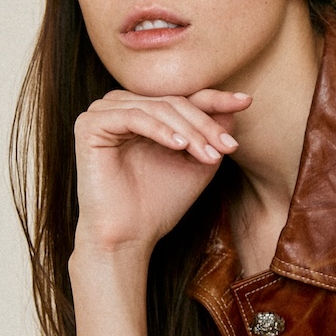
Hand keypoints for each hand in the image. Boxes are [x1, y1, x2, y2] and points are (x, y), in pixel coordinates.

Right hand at [72, 88, 251, 257]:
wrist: (129, 236)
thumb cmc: (160, 203)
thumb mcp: (197, 163)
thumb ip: (212, 134)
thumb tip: (235, 104)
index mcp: (144, 113)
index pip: (184, 98)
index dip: (216, 99)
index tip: (247, 102)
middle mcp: (122, 107)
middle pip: (174, 102)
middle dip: (205, 125)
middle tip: (228, 148)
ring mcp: (102, 113)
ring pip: (157, 108)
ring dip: (188, 131)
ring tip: (208, 155)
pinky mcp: (88, 124)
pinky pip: (132, 117)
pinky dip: (159, 130)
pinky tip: (178, 146)